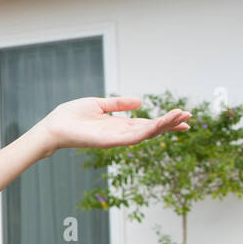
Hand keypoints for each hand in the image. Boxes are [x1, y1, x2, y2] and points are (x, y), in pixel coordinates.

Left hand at [36, 96, 190, 154]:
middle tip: (189, 118)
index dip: (164, 120)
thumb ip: (119, 104)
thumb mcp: (98, 104)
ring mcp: (116, 139)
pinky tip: (161, 124)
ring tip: (182, 117)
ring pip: (146, 134)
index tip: (182, 115)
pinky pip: (133, 137)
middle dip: (170, 124)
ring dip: (164, 126)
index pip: (146, 123)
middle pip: (151, 129)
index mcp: (118, 125)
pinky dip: (149, 130)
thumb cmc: (70, 116)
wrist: (53, 126)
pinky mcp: (110, 142)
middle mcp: (120, 133)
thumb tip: (140, 101)